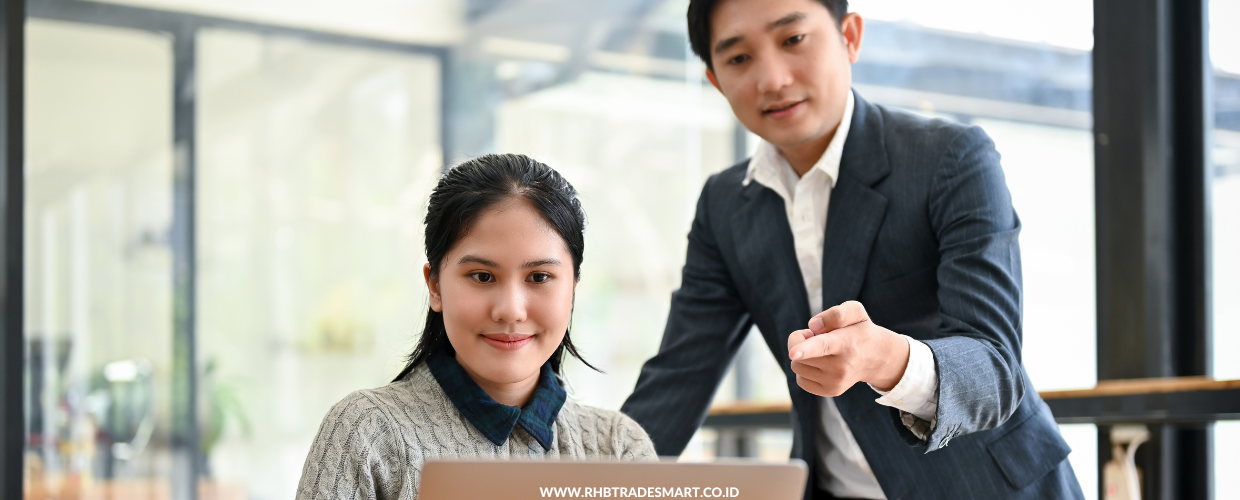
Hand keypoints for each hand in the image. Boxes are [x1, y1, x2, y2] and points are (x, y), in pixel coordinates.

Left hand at [787, 301, 909, 396]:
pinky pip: (801, 380)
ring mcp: (836, 382)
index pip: (823, 346)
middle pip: (798, 354)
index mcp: (845, 343)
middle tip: (816, 336)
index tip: (793, 352)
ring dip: (802, 356)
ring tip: (821, 350)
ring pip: (797, 367)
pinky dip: (806, 370)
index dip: (805, 348)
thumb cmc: (860, 330)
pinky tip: (821, 363)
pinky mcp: (831, 391)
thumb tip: (813, 326)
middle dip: (799, 341)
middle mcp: (841, 366)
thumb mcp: (855, 311)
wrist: (877, 357)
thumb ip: (836, 313)